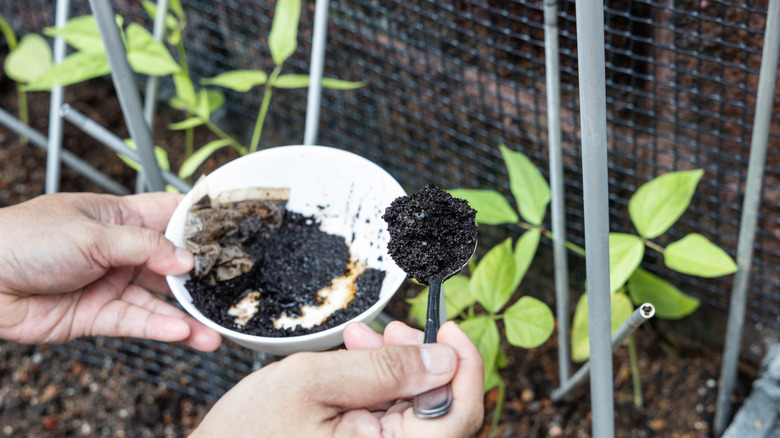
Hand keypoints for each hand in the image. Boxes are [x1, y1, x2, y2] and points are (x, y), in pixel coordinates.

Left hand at [0, 192, 220, 350]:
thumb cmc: (26, 239)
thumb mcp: (93, 234)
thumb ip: (144, 247)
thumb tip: (186, 259)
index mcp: (118, 217)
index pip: (168, 215)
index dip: (198, 223)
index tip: (231, 232)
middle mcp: (119, 251)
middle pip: (170, 263)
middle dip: (199, 277)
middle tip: (231, 289)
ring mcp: (111, 284)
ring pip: (158, 300)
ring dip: (186, 315)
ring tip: (214, 330)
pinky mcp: (98, 316)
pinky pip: (136, 322)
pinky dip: (160, 328)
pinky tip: (182, 332)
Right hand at [193, 321, 483, 436]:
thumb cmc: (248, 434)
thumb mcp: (312, 383)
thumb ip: (383, 370)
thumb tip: (444, 357)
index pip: (459, 417)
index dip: (465, 367)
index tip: (449, 329)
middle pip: (441, 412)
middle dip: (421, 360)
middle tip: (390, 329)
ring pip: (417, 412)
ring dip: (397, 370)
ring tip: (360, 340)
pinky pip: (393, 421)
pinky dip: (382, 387)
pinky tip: (357, 362)